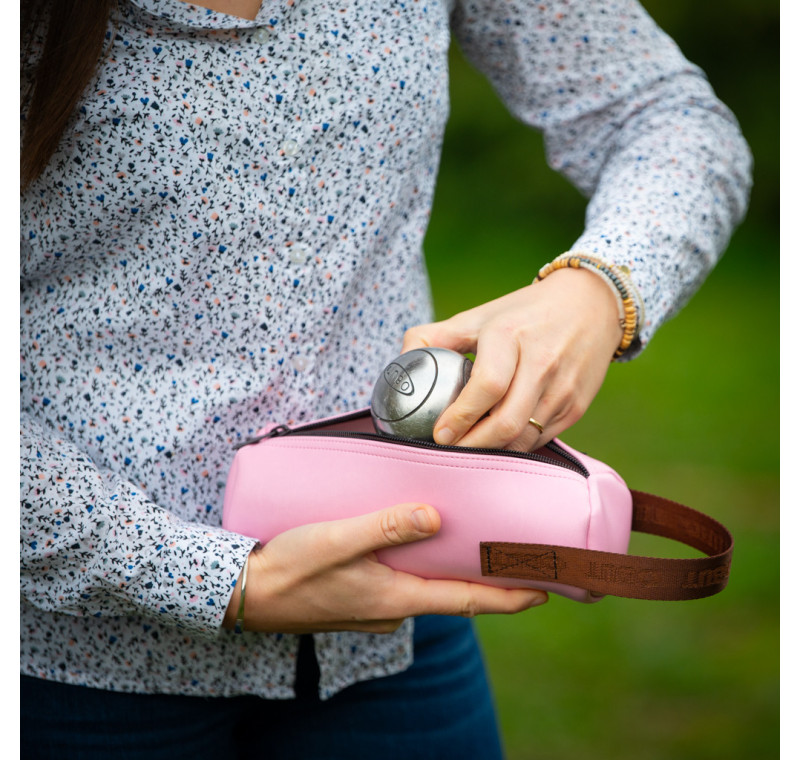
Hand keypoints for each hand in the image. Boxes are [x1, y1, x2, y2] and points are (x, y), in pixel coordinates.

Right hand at [223, 502, 547, 633]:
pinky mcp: (362, 598)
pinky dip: (425, 567)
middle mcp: (393, 608)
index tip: (544, 589)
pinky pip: (406, 583)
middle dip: (489, 580)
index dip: (508, 596)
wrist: (248, 593)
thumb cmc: (290, 566)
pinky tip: (423, 545)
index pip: (466, 601)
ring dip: (455, 571)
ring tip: (478, 545)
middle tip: (520, 559)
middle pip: (454, 595)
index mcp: (396, 598)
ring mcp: (377, 606)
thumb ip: (386, 527)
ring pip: (428, 587)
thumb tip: (435, 515)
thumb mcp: (337, 540)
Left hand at [402, 267, 623, 450]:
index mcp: (511, 335)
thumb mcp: (478, 316)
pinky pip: (540, 440)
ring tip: (468, 452)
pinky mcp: (576, 407)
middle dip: (472, 446)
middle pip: (506, 422)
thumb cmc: (522, 314)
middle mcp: (542, 361)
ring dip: (492, 452)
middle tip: (448, 452)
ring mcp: (563, 387)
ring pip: (523, 437)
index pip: (487, 386)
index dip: (460, 417)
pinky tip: (495, 445)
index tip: (439, 434)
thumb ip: (434, 338)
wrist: (591, 305)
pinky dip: (513, 448)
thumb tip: (399, 367)